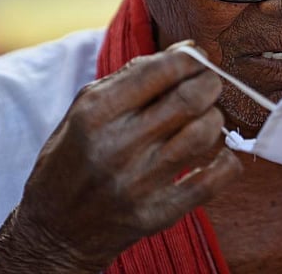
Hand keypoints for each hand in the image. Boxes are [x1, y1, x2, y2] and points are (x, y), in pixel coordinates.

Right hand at [7, 42, 241, 270]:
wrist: (55, 231)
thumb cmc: (73, 157)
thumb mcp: (84, 109)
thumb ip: (131, 77)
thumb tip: (186, 50)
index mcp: (96, 113)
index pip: (161, 71)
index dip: (191, 58)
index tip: (198, 58)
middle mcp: (117, 147)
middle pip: (190, 99)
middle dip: (210, 83)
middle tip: (210, 85)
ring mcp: (138, 184)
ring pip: (204, 134)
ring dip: (215, 119)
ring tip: (206, 118)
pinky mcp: (157, 214)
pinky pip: (212, 181)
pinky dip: (227, 162)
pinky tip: (220, 154)